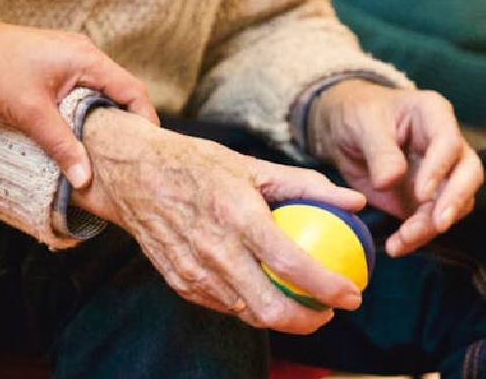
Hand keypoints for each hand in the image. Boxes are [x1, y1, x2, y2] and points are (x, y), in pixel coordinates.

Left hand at [0, 20, 158, 188]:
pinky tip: (74, 134)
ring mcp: (67, 57)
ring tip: (103, 152)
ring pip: (98, 92)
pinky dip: (83, 111)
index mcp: (87, 59)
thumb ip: (62, 146)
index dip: (145, 121)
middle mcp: (83, 54)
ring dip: (101, 119)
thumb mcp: (31, 114)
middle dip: (125, 124)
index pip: (133, 90)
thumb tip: (85, 179)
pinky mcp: (51, 64)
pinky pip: (79, 89)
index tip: (146, 152)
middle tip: (127, 158)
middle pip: (119, 92)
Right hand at [72, 109, 365, 334]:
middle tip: (328, 310)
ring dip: (281, 317)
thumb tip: (354, 202)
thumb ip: (305, 185)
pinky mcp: (179, 281)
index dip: (329, 287)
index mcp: (236, 215)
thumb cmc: (193, 164)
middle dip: (309, 320)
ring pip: (247, 314)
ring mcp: (192, 270)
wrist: (131, 174)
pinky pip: (223, 305)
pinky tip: (262, 290)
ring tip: (300, 303)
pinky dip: (248, 304)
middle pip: (270, 308)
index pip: (292, 264)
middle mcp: (213, 249)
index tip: (353, 294)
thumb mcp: (250, 164)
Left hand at [309, 80, 484, 256]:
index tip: (421, 193)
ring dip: (431, 226)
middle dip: (453, 201)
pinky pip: (429, 220)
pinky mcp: (425, 198)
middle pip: (467, 175)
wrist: (343, 130)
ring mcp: (440, 173)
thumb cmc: (357, 114)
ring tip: (403, 240)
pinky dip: (416, 236)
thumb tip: (389, 181)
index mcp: (433, 115)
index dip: (439, 169)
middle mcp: (446, 145)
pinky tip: (397, 246)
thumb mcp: (362, 124)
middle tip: (437, 224)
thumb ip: (379, 151)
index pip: (449, 143)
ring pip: (452, 203)